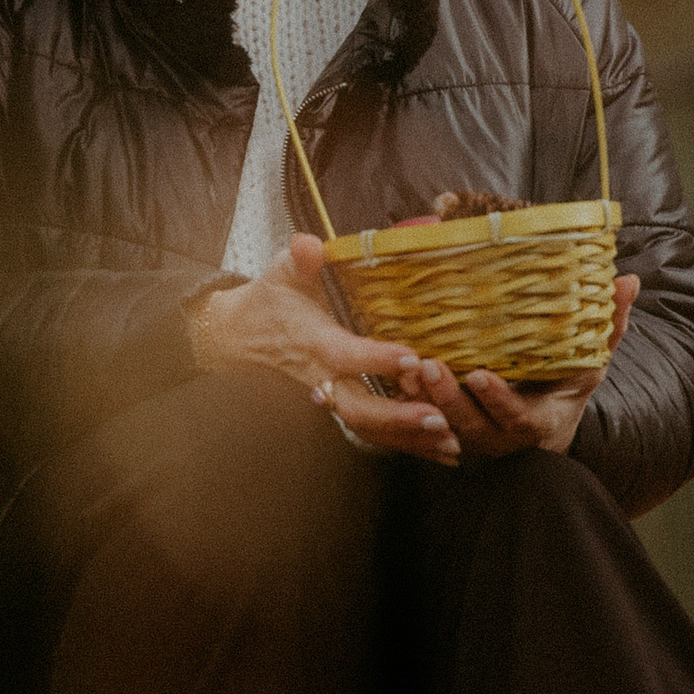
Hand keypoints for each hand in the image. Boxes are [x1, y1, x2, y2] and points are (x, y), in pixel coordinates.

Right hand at [192, 235, 458, 465]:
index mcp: (312, 341)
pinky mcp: (341, 404)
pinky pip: (374, 432)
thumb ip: (299, 259)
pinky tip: (443, 448)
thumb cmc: (272, 299)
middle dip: (398, 416)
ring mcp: (331, 395)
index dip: (376, 359)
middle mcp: (322, 376)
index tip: (412, 357)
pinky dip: (408, 443)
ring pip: (369, 427)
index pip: (344, 354)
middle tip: (438, 416)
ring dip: (409, 437)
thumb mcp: (282, 272)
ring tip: (451, 440)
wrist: (242, 335)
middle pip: (358, 408)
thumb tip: (308, 244)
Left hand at [394, 273, 640, 459]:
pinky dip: (410, 402)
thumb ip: (609, 326)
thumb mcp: (591, 361)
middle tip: (430, 365)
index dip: (497, 399)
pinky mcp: (450, 430)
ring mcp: (473, 438)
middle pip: (471, 426)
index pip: (516, 417)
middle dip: (448, 399)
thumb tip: (628, 282)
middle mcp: (503, 437)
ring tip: (408, 366)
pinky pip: (425, 423)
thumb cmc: (566, 387)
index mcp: (538, 422)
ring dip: (423, 399)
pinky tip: (397, 375)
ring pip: (443, 426)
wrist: (544, 426)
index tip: (479, 375)